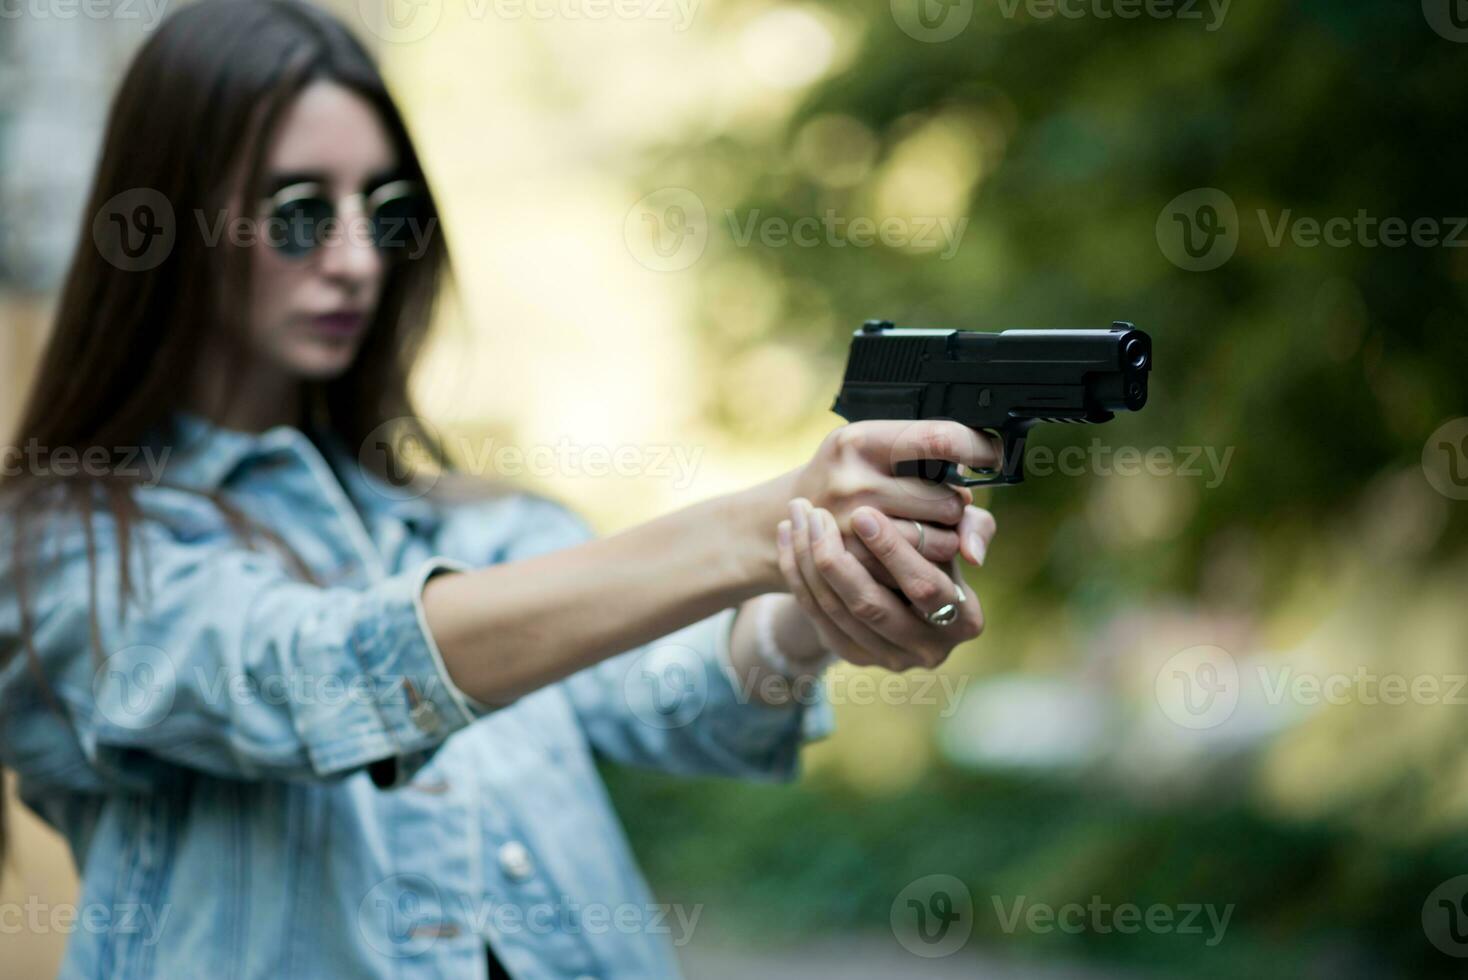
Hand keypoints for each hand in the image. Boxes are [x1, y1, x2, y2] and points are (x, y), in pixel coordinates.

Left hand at [775, 497, 993, 670]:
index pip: (924, 587)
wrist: (905, 578)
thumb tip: (971, 553)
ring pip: (837, 611)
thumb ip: (975, 528)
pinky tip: (788, 536)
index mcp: (964, 621)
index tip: (863, 513)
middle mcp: (929, 650)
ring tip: (797, 516)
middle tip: (815, 513)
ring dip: (809, 560)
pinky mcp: (854, 656)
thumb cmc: (939, 544)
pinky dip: (796, 575)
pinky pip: (815, 617)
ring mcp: (889, 658)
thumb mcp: (959, 531)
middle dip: (838, 557)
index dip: (893, 551)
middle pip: (871, 606)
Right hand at [783, 420, 1001, 587]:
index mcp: (860, 440)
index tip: (992, 456)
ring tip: (925, 530)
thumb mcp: (887, 465)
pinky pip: (913, 574)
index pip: (939, 438)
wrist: (795, 514)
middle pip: (946, 500)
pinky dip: (920, 567)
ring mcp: (845, 523)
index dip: (977, 448)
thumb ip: (948, 489)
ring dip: (944, 541)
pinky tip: (906, 554)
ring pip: (937, 542)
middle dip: (954, 506)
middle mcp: (850, 479)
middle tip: (939, 504)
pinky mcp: (847, 562)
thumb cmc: (857, 482)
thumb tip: (974, 552)